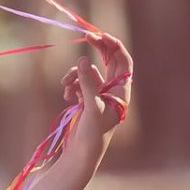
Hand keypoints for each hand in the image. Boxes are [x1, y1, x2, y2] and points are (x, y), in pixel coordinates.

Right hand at [60, 34, 132, 170]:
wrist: (82, 154)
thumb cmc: (92, 134)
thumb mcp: (90, 107)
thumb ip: (87, 83)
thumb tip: (83, 59)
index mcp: (121, 92)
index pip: (123, 62)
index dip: (113, 46)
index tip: (99, 35)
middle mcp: (112, 91)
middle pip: (109, 61)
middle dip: (97, 49)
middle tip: (87, 36)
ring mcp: (99, 95)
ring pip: (88, 72)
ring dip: (75, 74)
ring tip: (65, 86)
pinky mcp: (86, 100)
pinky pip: (79, 83)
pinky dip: (71, 85)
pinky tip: (67, 97)